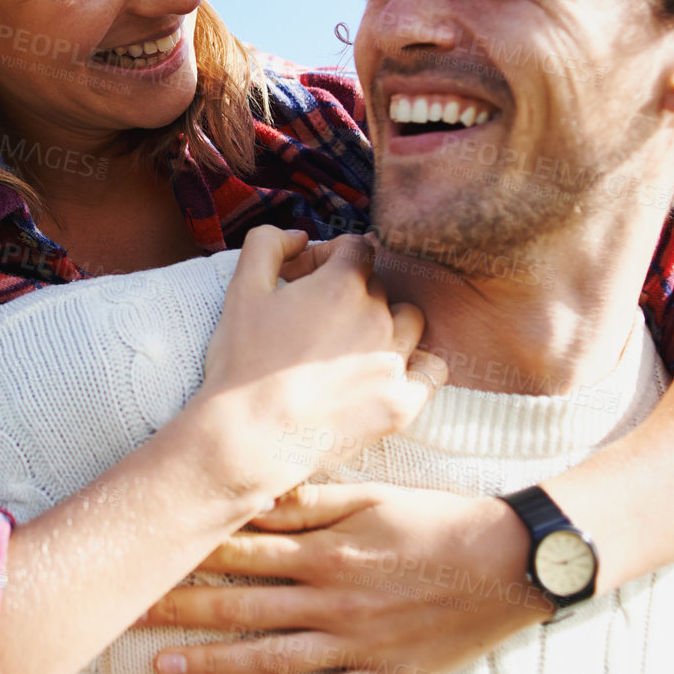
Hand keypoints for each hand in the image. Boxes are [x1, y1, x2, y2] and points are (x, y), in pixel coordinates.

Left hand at [140, 482, 551, 673]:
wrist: (512, 565)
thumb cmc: (439, 520)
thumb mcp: (373, 497)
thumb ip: (309, 501)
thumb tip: (252, 493)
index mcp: (327, 550)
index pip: (241, 552)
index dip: (190, 554)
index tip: (147, 554)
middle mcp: (332, 599)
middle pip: (241, 607)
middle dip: (182, 609)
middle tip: (130, 610)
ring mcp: (356, 642)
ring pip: (268, 656)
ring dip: (212, 661)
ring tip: (163, 663)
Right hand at [184, 229, 443, 502]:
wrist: (249, 437)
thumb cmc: (241, 362)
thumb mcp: (241, 289)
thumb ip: (267, 243)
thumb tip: (299, 235)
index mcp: (342, 284)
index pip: (358, 248)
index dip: (332, 257)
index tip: (310, 279)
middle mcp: (378, 317)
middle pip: (379, 286)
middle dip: (352, 293)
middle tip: (318, 319)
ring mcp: (393, 362)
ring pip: (410, 322)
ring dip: (388, 324)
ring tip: (354, 345)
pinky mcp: (401, 403)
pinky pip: (432, 370)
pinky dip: (416, 366)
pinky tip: (388, 372)